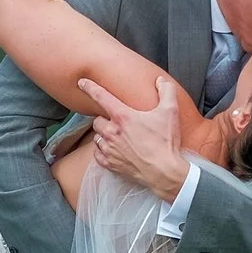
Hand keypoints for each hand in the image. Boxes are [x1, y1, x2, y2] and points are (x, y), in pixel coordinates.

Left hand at [81, 75, 189, 202]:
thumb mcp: (170, 112)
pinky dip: (102, 151)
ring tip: (117, 137)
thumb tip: (160, 81)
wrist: (164, 172)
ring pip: (97, 137)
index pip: (101, 97)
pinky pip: (97, 154)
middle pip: (97, 120)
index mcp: (123, 117)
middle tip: (117, 122)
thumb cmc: (166, 142)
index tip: (81, 82)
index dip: (90, 87)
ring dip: (103, 135)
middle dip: (104, 119)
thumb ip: (166, 91)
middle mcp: (112, 132)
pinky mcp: (110, 164)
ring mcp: (109, 149)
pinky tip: (113, 150)